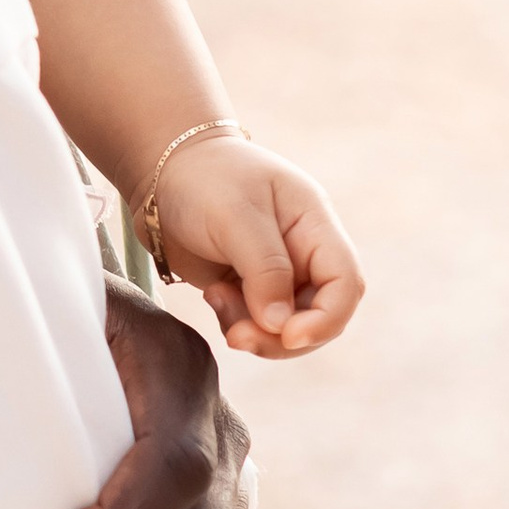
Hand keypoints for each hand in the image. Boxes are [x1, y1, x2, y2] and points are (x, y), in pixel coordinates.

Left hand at [153, 132, 363, 355]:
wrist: (162, 170)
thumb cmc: (203, 179)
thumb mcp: (236, 216)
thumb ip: (264, 270)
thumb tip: (281, 326)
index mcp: (314, 226)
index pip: (345, 284)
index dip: (327, 319)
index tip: (288, 336)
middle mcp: (304, 253)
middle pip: (319, 315)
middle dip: (282, 338)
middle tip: (239, 336)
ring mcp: (277, 273)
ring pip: (286, 327)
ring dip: (255, 332)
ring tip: (216, 299)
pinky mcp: (249, 288)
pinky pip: (256, 325)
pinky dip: (237, 324)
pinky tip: (212, 296)